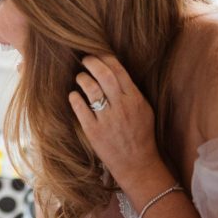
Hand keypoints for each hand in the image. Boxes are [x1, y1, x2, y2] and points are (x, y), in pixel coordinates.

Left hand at [68, 55, 163, 186]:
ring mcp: (107, 119)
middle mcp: (121, 107)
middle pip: (104, 75)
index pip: (119, 70)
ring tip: (80, 77)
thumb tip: (114, 70)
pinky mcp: (94, 131)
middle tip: (84, 59)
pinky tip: (73, 95)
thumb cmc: (140, 134)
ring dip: (82, 79)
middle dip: (92, 62)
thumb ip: (130, 91)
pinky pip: (80, 108)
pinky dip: (75, 98)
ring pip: (91, 89)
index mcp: (135, 99)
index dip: (105, 58)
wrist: (137, 164)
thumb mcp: (144, 109)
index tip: (97, 53)